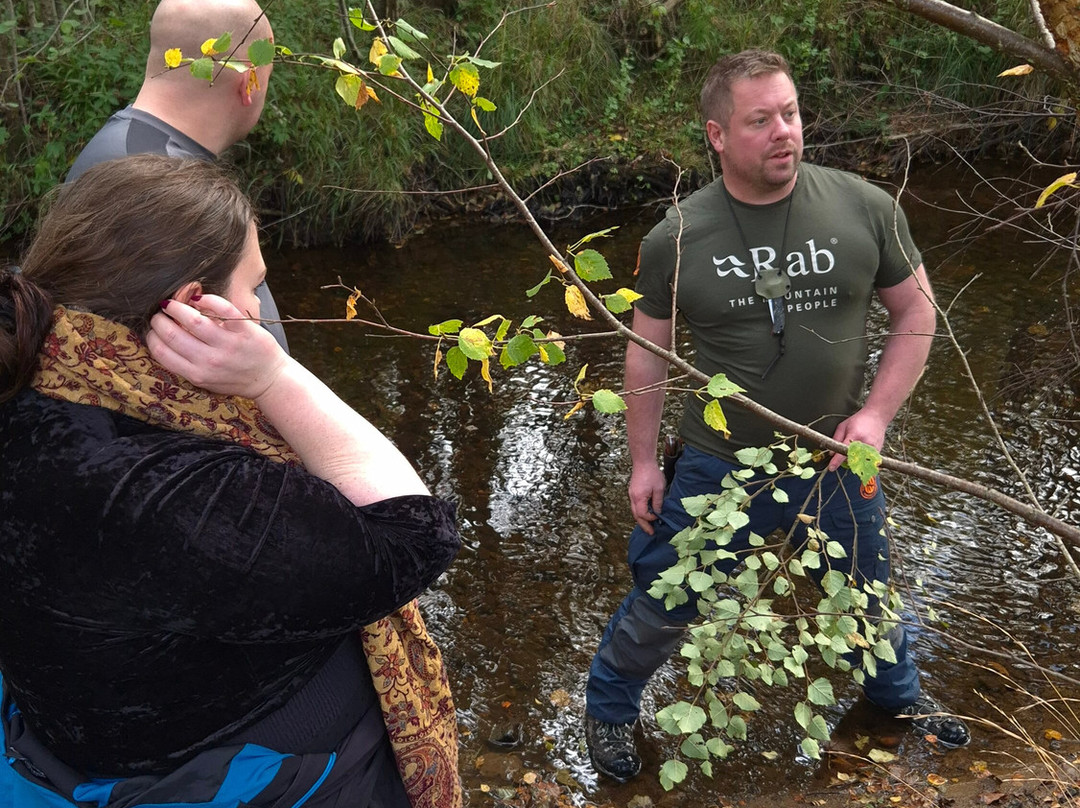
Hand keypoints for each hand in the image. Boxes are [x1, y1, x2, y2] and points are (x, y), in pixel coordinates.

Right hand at [147, 295, 287, 399]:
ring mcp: (228, 345)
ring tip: (173, 303)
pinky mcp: (245, 331)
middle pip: (171, 334)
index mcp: (196, 374)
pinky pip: (222, 308)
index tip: (152, 329)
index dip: (151, 337)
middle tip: (160, 313)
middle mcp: (210, 361)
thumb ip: (186, 364)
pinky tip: (199, 299)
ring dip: (177, 306)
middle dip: (159, 320)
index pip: (161, 352)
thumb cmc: (235, 378)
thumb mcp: (206, 380)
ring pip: (192, 319)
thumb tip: (163, 340)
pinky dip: (207, 299)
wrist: (270, 380)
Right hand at [628, 462, 665, 534]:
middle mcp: (633, 498)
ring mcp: (631, 495)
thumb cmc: (652, 473)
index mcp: (639, 498)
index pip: (643, 514)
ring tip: (649, 526)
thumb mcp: (659, 488)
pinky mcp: (633, 492)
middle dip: (643, 525)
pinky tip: (646, 514)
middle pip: (636, 515)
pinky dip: (640, 512)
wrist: (643, 461)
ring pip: (635, 511)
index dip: (650, 518)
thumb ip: (658, 502)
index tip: (658, 518)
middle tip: (651, 533)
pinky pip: (635, 506)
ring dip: (641, 519)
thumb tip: (658, 513)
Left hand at [827, 408, 888, 471]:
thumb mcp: (843, 426)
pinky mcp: (878, 452)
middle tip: (844, 453)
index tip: (831, 467)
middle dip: (845, 460)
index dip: (837, 461)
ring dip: (854, 461)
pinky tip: (861, 453)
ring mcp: (873, 448)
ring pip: (860, 463)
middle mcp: (865, 443)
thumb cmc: (859, 420)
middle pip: (852, 459)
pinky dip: (862, 461)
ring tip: (854, 450)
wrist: (877, 416)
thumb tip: (831, 454)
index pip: (844, 451)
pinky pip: (868, 462)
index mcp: (855, 435)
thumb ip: (836, 439)